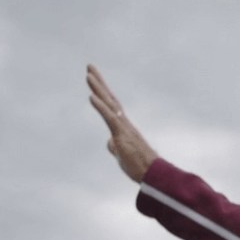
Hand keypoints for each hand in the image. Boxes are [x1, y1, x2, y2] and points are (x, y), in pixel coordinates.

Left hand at [87, 64, 158, 182]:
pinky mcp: (122, 134)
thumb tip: (110, 142)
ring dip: (98, 88)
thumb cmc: (139, 166)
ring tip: (88, 75)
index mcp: (122, 127)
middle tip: (89, 66)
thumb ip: (115, 146)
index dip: (101, 91)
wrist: (152, 173)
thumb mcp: (122, 155)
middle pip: (109, 98)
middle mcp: (123, 122)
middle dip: (99, 82)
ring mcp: (123, 127)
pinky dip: (100, 106)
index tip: (93, 78)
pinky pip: (110, 117)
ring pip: (109, 104)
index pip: (110, 105)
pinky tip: (91, 96)